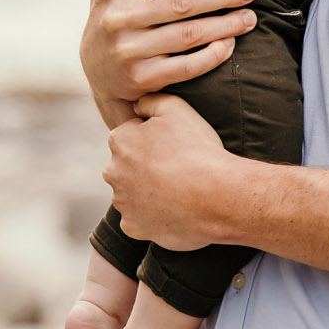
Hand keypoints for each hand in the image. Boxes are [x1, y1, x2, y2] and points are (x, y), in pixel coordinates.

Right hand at [80, 0, 257, 127]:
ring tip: (249, 18)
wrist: (96, 72)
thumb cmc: (112, 12)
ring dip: (226, 25)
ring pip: (189, 35)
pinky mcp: (142, 78)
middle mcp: (118, 16)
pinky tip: (229, 44)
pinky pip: (187, 66)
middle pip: (182, 1)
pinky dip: (213, 55)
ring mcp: (129, 50)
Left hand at [104, 94, 233, 249]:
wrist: (215, 196)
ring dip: (149, 190)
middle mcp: (113, 172)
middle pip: (128, 164)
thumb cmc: (197, 150)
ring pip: (133, 192)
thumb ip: (151, 101)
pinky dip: (153, 215)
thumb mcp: (177, 109)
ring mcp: (122, 202)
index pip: (132, 134)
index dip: (156, 138)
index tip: (174, 144)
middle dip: (147, 164)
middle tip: (178, 165)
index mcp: (119, 141)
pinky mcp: (133, 227)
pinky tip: (174, 208)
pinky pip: (140, 219)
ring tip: (180, 188)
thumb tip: (138, 105)